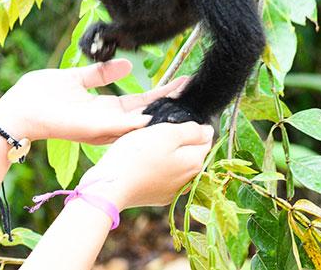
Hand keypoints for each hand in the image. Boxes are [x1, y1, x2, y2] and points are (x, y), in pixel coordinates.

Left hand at [0, 58, 189, 143]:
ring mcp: (100, 127)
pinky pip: (121, 125)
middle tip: (194, 89)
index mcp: (103, 108)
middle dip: (170, 101)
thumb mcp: (76, 78)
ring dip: (161, 112)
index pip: (139, 101)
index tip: (182, 82)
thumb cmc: (40, 94)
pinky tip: (159, 114)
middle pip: (146, 112)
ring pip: (138, 122)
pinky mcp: (91, 128)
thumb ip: (100, 73)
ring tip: (186, 100)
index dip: (161, 92)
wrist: (18, 109)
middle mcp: (106, 121)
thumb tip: (126, 64)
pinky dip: (139, 122)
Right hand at [78, 122, 213, 209]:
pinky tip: (144, 163)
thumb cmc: (136, 156)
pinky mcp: (159, 196)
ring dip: (169, 155)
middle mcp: (189, 179)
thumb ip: (191, 131)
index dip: (191, 126)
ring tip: (148, 146)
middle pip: (192, 152)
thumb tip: (209, 130)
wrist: (111, 187)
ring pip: (178, 165)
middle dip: (180, 141)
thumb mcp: (166, 133)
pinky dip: (159, 168)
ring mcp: (174, 190)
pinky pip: (165, 176)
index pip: (206, 139)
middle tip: (157, 132)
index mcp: (195, 162)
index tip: (171, 123)